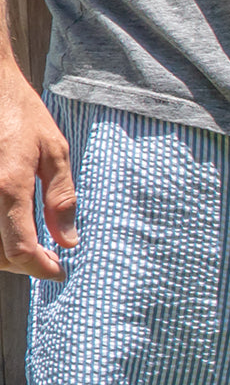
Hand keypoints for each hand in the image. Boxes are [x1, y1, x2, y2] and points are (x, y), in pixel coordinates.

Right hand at [0, 77, 73, 279]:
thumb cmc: (19, 113)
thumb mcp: (54, 151)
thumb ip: (60, 198)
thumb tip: (68, 241)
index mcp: (7, 186)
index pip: (20, 249)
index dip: (40, 268)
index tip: (58, 271)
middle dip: (21, 264)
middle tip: (48, 257)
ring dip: (3, 254)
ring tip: (31, 245)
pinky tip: (10, 227)